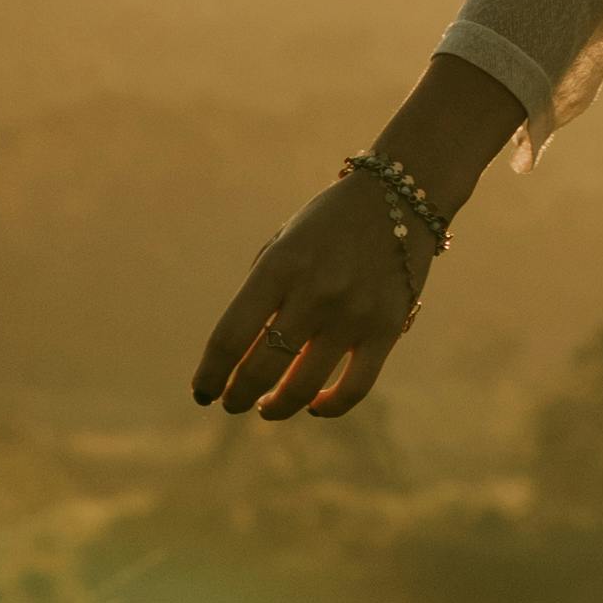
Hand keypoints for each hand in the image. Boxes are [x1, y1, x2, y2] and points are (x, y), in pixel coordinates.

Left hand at [193, 175, 421, 421]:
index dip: (210, 375)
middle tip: (231, 403)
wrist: (401, 195)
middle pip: (261, 368)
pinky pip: (354, 388)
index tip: (202, 393)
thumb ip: (261, 295)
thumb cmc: (329, 224)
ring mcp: (354, 313)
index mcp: (280, 265)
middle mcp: (315, 291)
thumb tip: (237, 357)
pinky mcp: (388, 329)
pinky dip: (329, 407)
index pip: (230, 337)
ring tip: (267, 407)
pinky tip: (315, 406)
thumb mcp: (283, 245)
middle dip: (237, 395)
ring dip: (277, 407)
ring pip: (303, 387)